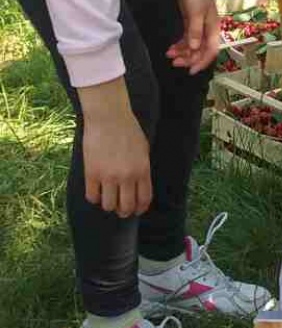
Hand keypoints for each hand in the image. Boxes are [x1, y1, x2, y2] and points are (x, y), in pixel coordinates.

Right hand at [79, 78, 151, 216]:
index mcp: (142, 170)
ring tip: (107, 198)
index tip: (136, 210)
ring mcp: (108, 176)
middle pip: (126, 207)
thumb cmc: (128, 129)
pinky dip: (94, 197)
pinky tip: (96, 190)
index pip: (143, 199)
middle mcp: (126, 176)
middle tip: (120, 209)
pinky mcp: (92, 173)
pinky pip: (92, 196)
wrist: (108, 116)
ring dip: (108, 205)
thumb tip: (138, 187)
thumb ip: (142, 169)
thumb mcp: (143, 149)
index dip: (140, 209)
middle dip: (124, 211)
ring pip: (108, 205)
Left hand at [167, 0, 218, 73]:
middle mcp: (207, 28)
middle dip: (189, 58)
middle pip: (201, 50)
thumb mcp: (195, 12)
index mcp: (213, 27)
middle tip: (174, 62)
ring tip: (169, 54)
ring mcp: (199, 24)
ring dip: (183, 52)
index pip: (211, 50)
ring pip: (193, 44)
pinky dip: (180, 43)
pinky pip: (187, 37)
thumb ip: (195, 31)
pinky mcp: (190, 19)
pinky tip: (171, 47)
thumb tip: (195, 48)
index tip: (190, 71)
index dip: (202, 62)